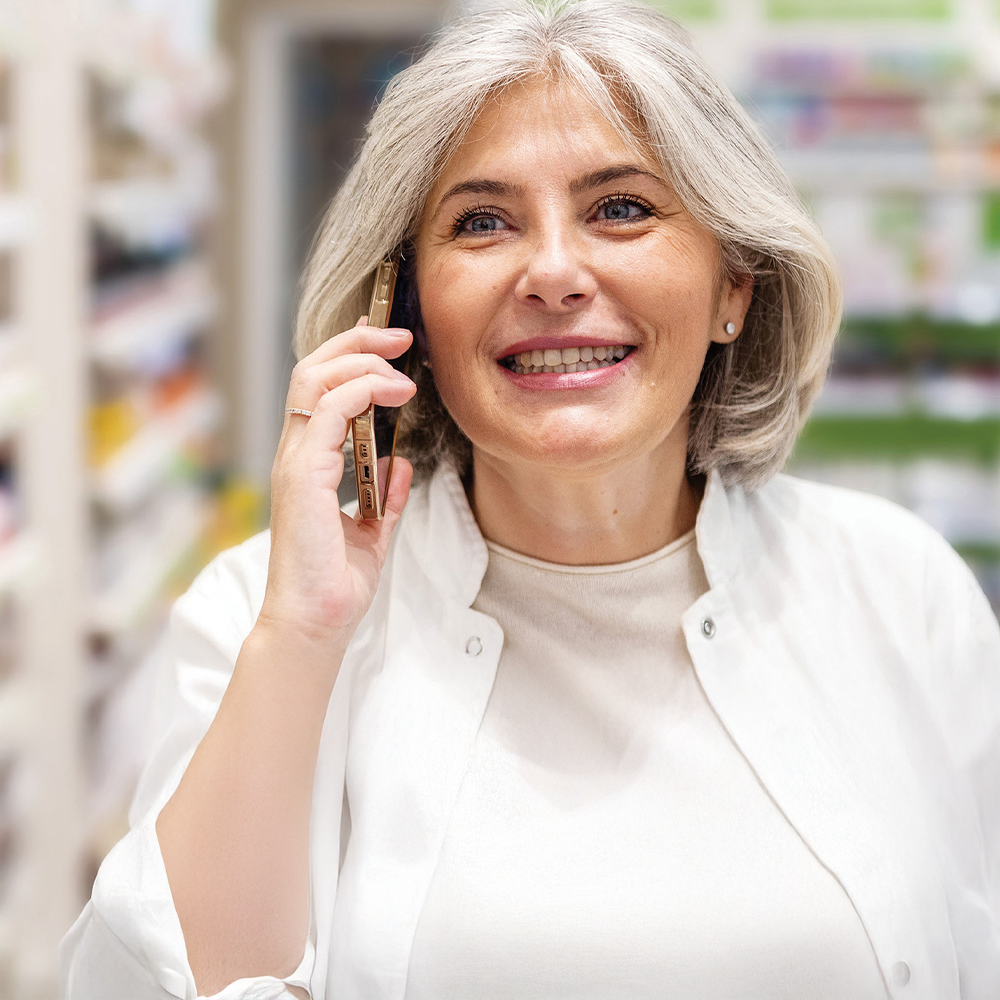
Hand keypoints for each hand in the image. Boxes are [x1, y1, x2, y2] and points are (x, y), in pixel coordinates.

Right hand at [258, 318, 416, 656]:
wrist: (316, 624)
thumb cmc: (336, 583)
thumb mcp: (373, 530)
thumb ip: (384, 494)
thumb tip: (403, 463)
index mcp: (309, 463)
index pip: (320, 390)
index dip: (350, 356)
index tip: (386, 341)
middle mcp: (297, 454)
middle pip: (313, 370)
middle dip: (357, 342)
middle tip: (399, 333)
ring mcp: (296, 462)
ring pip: (316, 379)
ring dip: (363, 359)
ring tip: (402, 362)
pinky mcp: (304, 474)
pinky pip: (331, 411)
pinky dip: (364, 390)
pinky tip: (397, 394)